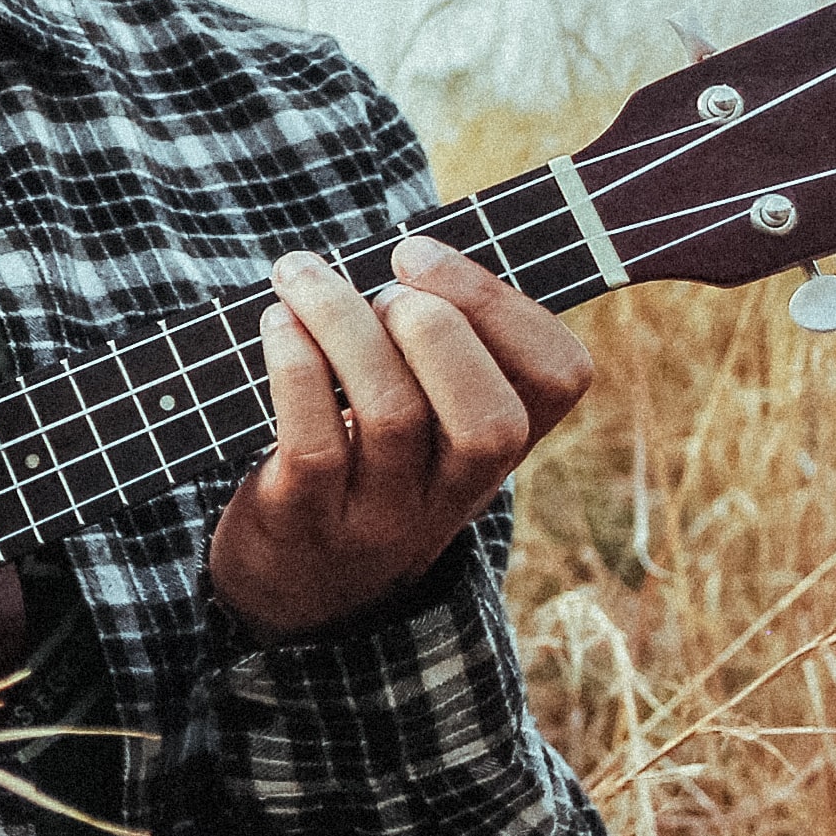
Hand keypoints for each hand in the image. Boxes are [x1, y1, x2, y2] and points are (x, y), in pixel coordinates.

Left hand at [207, 232, 593, 641]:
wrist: (295, 587)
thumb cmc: (359, 460)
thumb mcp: (423, 420)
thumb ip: (435, 345)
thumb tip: (411, 248)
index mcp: (497, 447)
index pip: (560, 380)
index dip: (503, 304)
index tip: (421, 255)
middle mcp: (454, 490)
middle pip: (490, 418)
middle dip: (437, 325)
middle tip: (379, 287)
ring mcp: (382, 514)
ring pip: (392, 415)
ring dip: (344, 322)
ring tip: (300, 278)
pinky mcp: (306, 520)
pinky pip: (314, 443)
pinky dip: (295, 368)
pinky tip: (276, 326)